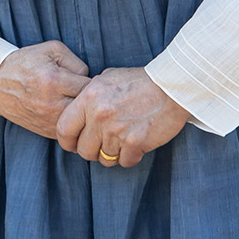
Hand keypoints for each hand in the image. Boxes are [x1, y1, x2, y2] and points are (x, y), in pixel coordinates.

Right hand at [0, 41, 88, 140]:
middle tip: (89, 93)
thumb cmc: (25, 63)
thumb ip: (76, 61)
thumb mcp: (51, 50)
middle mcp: (51, 104)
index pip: (89, 87)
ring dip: (84, 113)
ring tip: (80, 102)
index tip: (93, 80)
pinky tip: (71, 112)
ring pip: (81, 122)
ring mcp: (48, 120)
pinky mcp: (46, 131)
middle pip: (87, 107)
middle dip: (92, 100)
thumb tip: (89, 78)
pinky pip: (71, 131)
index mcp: (54, 81)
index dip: (95, 83)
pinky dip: (75, 123)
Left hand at [54, 68, 191, 168]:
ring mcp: (116, 131)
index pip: (64, 129)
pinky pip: (124, 161)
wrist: (174, 85)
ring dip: (113, 154)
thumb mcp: (109, 78)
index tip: (75, 144)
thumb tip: (81, 105)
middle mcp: (99, 115)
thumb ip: (91, 93)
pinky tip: (138, 146)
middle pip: (84, 150)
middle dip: (92, 151)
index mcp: (89, 98)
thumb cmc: (143, 81)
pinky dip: (131, 157)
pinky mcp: (135, 142)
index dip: (68, 141)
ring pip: (104, 158)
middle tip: (103, 146)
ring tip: (124, 143)